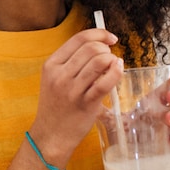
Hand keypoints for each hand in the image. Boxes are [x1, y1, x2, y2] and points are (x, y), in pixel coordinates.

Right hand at [32, 28, 124, 158]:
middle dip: (106, 48)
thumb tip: (98, 46)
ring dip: (112, 60)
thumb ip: (70, 62)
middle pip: (91, 48)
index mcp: (51, 65)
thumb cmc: (56, 106)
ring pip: (99, 61)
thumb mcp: (53, 79)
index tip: (110, 38)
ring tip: (113, 65)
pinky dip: (116, 72)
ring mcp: (72, 90)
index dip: (99, 33)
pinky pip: (105, 82)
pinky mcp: (86, 103)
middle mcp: (60, 75)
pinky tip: (118, 70)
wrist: (51, 135)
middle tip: (110, 57)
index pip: (78, 39)